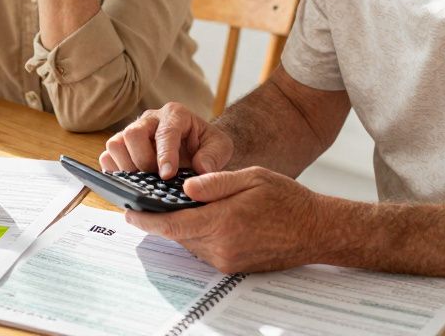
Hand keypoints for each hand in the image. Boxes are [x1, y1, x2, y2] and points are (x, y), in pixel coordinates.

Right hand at [100, 102, 233, 177]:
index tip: (168, 175)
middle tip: (157, 179)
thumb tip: (201, 169)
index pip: (165, 132)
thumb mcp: (220, 147)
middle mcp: (150, 119)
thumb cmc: (206, 145)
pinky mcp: (122, 147)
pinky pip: (107, 156)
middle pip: (133, 133)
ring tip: (144, 182)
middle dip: (143, 161)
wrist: (197, 147)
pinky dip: (115, 172)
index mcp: (175, 114)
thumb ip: (214, 156)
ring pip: (115, 143)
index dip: (165, 155)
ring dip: (127, 167)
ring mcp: (133, 132)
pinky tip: (133, 182)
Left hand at [125, 167, 332, 272]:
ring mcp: (227, 260)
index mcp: (224, 221)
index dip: (146, 220)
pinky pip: (204, 250)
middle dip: (159, 222)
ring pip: (190, 244)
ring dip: (178, 228)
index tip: (128, 212)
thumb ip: (216, 182)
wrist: (316, 231)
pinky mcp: (233, 266)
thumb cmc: (287, 200)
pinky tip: (198, 220)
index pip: (173, 225)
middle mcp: (222, 247)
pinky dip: (195, 235)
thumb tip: (185, 187)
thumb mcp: (252, 178)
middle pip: (178, 235)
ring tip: (167, 209)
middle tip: (141, 205)